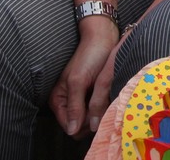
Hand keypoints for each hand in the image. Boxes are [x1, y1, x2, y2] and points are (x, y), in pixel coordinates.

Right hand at [48, 17, 118, 137]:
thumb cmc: (90, 55)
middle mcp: (69, 102)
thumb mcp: (79, 80)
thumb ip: (74, 106)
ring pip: (91, 120)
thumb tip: (72, 131)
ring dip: (100, 113)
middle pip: (80, 126)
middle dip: (92, 119)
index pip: (69, 127)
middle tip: (102, 103)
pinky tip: (110, 97)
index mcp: (59, 100)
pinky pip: (98, 110)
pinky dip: (104, 106)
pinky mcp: (93, 95)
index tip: (95, 113)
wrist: (104, 38)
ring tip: (107, 97)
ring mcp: (82, 99)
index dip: (83, 124)